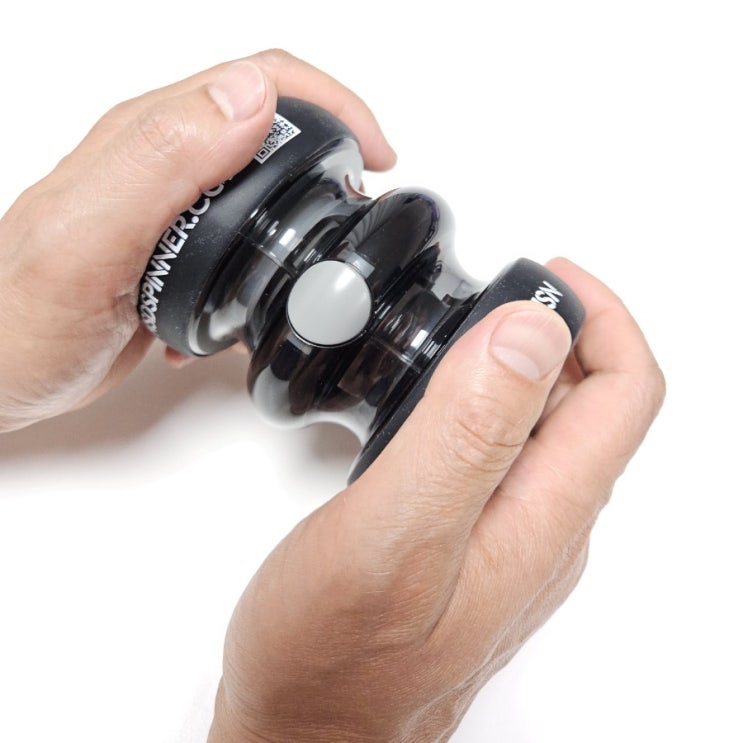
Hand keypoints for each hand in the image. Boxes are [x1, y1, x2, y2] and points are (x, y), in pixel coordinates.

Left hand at [0, 49, 395, 431]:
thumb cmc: (24, 318)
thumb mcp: (90, 237)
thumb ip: (165, 160)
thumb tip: (250, 97)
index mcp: (150, 139)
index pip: (258, 82)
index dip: (330, 104)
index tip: (371, 155)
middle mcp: (162, 160)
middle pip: (267, 120)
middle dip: (331, 144)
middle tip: (361, 194)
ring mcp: (168, 204)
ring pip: (257, 176)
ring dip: (303, 202)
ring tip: (321, 249)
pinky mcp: (171, 245)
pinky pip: (236, 231)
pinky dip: (264, 256)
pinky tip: (251, 296)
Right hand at [208, 259, 664, 742]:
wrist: (305, 735)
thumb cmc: (332, 660)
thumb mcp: (394, 537)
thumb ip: (463, 435)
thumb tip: (528, 335)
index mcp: (543, 518)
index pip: (624, 394)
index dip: (600, 317)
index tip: (546, 274)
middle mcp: (543, 528)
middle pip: (593, 405)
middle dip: (557, 331)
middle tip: (491, 294)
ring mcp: (511, 539)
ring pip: (546, 427)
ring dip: (517, 366)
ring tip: (456, 336)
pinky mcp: (473, 544)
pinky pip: (504, 455)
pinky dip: (484, 405)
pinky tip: (431, 401)